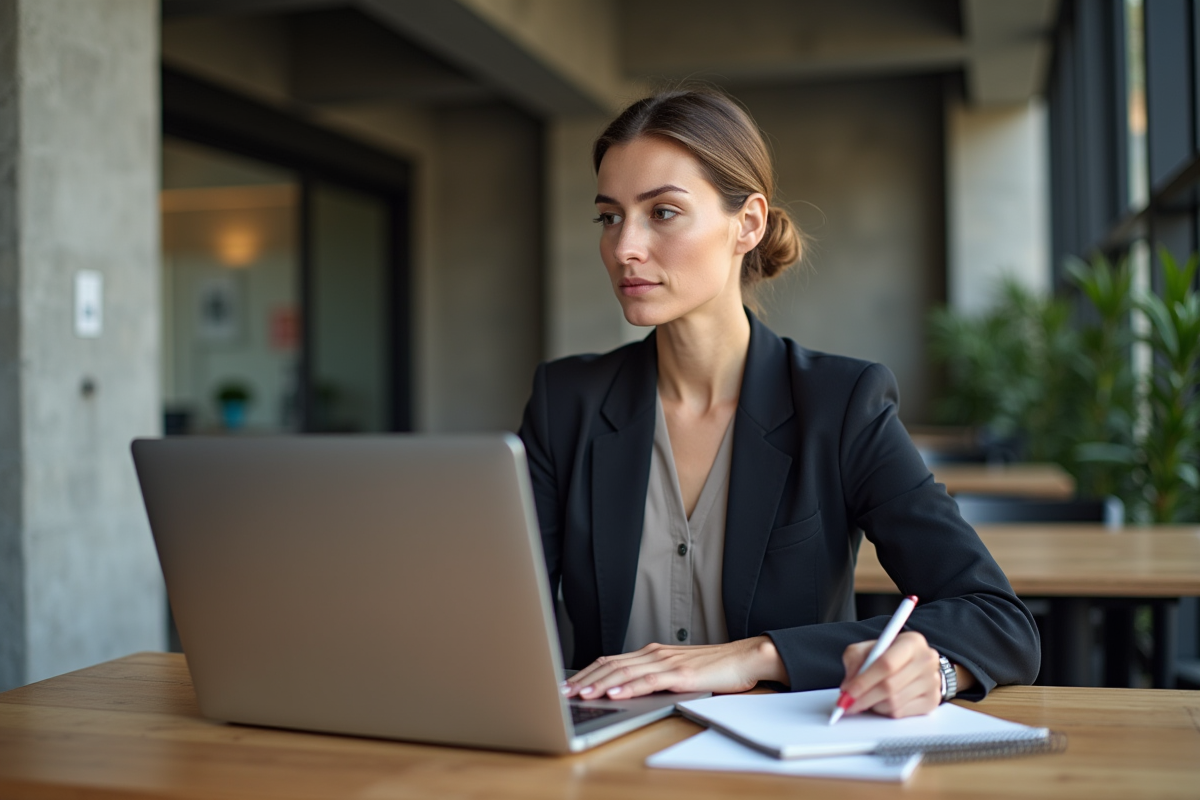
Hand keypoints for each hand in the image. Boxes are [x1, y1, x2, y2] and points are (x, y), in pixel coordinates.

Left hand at [561, 636, 787, 699]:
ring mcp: (667, 662)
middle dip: (585, 678)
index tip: (569, 683)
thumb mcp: (678, 671)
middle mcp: (655, 653)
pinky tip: (614, 693)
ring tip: (581, 693)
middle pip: (611, 664)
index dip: (588, 671)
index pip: (611, 660)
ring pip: (625, 672)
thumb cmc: (715, 667)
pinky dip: (628, 687)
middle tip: (564, 690)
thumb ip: (654, 676)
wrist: (745, 658)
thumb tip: (628, 689)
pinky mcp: (680, 674)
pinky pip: (648, 681)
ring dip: (599, 683)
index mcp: (652, 653)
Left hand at [839, 631, 940, 718]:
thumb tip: (848, 687)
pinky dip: (885, 711)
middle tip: (847, 703)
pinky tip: (880, 703)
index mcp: (912, 642)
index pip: (886, 664)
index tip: (847, 692)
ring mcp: (932, 682)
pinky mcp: (932, 701)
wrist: (914, 664)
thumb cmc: (888, 655)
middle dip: (864, 698)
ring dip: (873, 705)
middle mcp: (926, 660)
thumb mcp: (868, 649)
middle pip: (890, 686)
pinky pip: (901, 713)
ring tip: (865, 699)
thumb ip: (855, 661)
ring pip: (894, 702)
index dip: (864, 680)